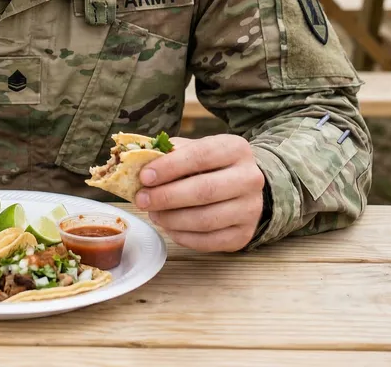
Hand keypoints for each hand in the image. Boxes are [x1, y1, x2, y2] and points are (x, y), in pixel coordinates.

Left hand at [135, 134, 264, 251]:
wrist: (243, 185)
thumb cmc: (210, 164)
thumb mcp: (194, 148)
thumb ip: (170, 153)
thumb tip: (139, 164)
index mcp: (235, 149)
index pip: (200, 156)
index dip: (169, 167)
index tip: (144, 177)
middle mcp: (250, 178)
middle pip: (204, 190)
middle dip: (166, 197)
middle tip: (142, 200)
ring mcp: (251, 209)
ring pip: (206, 220)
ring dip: (172, 219)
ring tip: (153, 213)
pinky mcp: (244, 235)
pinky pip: (209, 242)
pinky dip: (183, 236)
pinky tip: (168, 227)